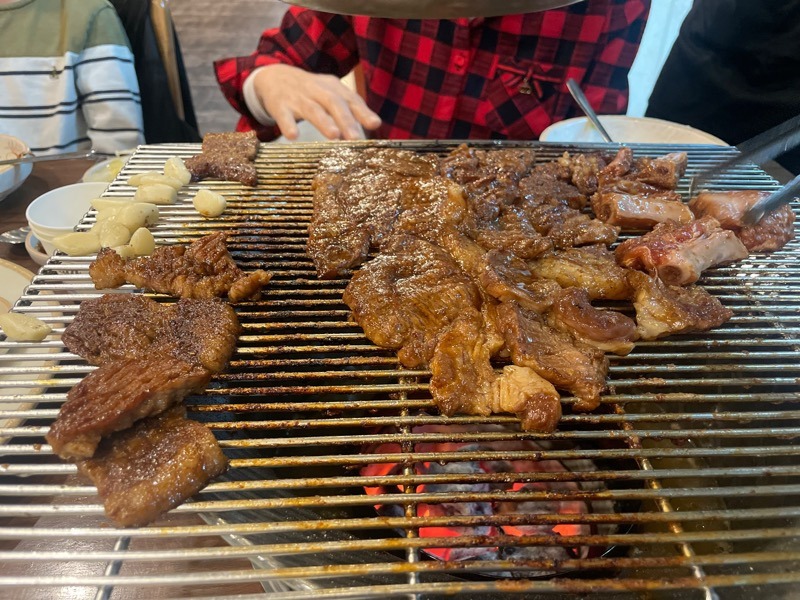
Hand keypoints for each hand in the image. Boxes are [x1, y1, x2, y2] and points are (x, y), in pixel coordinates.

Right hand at [252, 64, 381, 139]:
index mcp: (333, 88)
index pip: (350, 99)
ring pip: (312, 109)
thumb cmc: (311, 92)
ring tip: (334, 135)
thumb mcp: (331, 95)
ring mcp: (298, 98)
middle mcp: (317, 90)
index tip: (375, 124)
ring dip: (323, 122)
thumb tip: (375, 125)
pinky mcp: (280, 105)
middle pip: (333, 103)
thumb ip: (352, 110)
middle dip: (345, 120)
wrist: (274, 77)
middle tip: (355, 138)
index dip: (363, 111)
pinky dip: (288, 125)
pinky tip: (293, 136)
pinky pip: (284, 115)